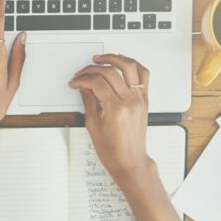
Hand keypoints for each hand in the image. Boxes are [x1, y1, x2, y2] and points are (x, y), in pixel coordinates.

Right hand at [68, 53, 153, 186]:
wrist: (130, 161)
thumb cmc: (113, 151)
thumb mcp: (93, 125)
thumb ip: (89, 101)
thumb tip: (84, 87)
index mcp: (116, 109)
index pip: (97, 83)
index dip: (83, 79)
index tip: (76, 82)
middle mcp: (130, 102)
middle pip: (110, 73)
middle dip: (92, 69)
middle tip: (83, 73)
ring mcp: (140, 99)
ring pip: (130, 67)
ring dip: (115, 58)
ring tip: (102, 59)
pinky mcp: (145, 100)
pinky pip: (144, 75)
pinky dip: (134, 65)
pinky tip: (123, 64)